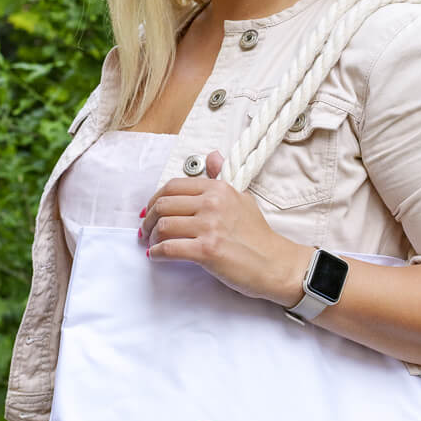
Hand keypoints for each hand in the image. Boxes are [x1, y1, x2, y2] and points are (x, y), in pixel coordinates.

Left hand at [139, 150, 311, 306]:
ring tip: (152, 244)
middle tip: (146, 229)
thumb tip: (213, 157)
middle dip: (149, 218)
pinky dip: (157, 253)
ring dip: (151, 237)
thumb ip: (222, 179)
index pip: (174, 186)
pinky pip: (169, 248)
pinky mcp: (207, 251)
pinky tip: (156, 256)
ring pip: (163, 226)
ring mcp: (209, 227)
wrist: (275, 264)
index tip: (150, 210)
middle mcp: (213, 204)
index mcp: (218, 189)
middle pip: (164, 204)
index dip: (156, 199)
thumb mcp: (242, 198)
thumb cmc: (258, 236)